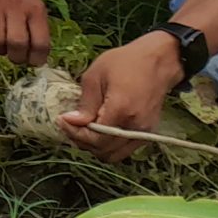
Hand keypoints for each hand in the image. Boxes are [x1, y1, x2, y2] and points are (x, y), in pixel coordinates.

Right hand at [0, 0, 49, 65]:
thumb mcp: (31, 2)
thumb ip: (35, 26)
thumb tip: (36, 57)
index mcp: (35, 9)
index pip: (41, 43)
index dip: (36, 59)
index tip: (30, 61)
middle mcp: (16, 7)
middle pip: (18, 44)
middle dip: (16, 58)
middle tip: (12, 56)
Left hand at [65, 32, 184, 161]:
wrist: (157, 62)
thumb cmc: (124, 62)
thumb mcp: (95, 76)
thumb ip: (85, 103)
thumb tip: (70, 121)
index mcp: (121, 111)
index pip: (95, 138)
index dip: (74, 133)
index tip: (61, 120)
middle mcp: (135, 127)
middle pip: (104, 151)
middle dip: (82, 141)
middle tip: (69, 125)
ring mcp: (144, 132)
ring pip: (114, 155)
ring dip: (96, 147)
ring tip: (82, 129)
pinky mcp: (148, 133)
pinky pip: (125, 149)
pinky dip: (109, 145)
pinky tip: (98, 130)